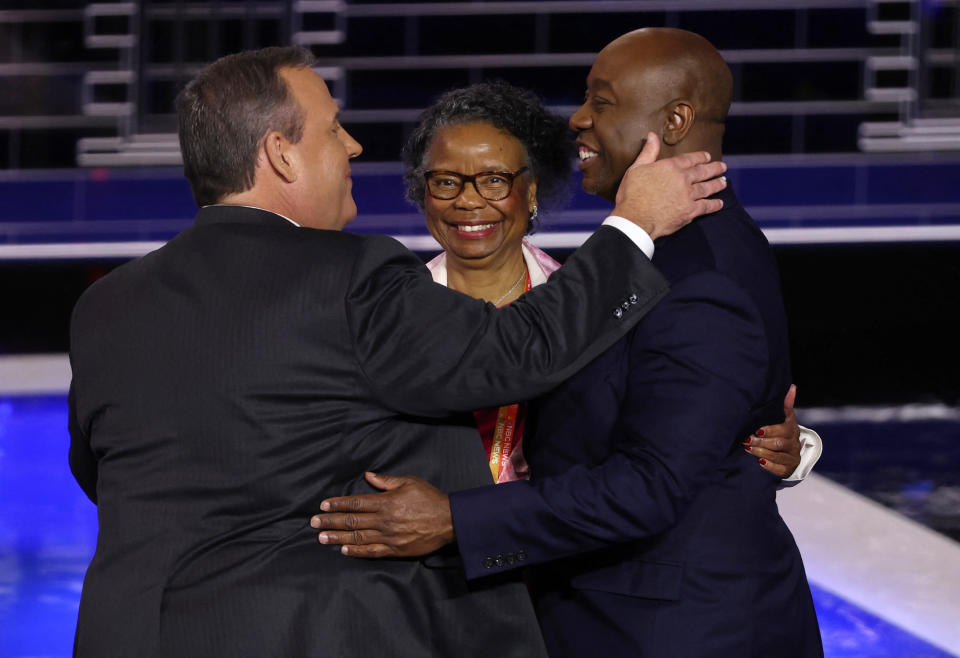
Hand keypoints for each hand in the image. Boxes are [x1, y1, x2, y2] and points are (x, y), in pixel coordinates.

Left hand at [310, 472, 453, 557]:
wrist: (449, 521)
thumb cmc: (430, 499)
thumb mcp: (409, 482)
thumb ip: (386, 481)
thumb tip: (368, 475)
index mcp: (386, 501)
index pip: (356, 503)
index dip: (338, 504)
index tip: (323, 505)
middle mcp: (384, 520)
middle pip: (352, 521)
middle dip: (330, 521)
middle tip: (313, 522)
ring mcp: (389, 536)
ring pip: (358, 537)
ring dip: (338, 537)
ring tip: (321, 537)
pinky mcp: (395, 549)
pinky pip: (372, 551)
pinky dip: (357, 551)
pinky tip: (344, 550)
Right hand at [612, 133, 726, 239]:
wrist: (635, 219)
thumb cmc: (631, 194)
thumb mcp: (636, 169)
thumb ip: (648, 152)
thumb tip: (652, 135)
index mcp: (670, 167)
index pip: (689, 159)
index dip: (700, 157)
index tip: (707, 156)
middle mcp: (682, 179)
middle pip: (702, 172)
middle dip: (714, 168)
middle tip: (722, 167)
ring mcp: (688, 196)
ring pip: (707, 188)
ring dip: (717, 184)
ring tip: (723, 182)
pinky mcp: (690, 211)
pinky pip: (706, 206)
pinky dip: (714, 205)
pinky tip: (719, 203)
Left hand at [744, 384, 800, 477]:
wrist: (787, 452)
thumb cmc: (781, 431)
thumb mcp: (783, 417)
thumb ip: (785, 404)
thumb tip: (792, 387)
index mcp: (792, 429)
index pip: (784, 429)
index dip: (771, 430)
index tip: (757, 430)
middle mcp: (794, 443)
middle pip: (779, 443)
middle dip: (761, 442)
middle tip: (746, 440)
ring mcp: (792, 457)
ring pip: (778, 456)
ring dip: (761, 452)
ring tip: (748, 449)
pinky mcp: (788, 469)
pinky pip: (780, 469)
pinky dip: (769, 466)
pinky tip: (759, 462)